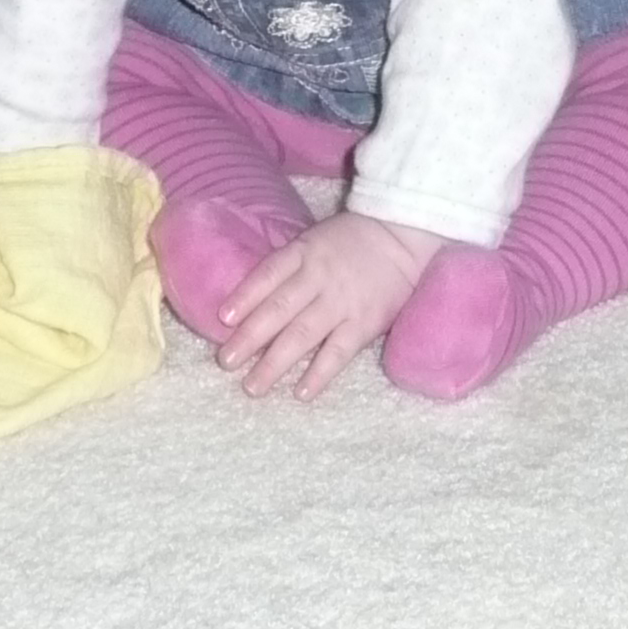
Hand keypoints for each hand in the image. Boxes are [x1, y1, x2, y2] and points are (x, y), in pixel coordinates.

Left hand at [214, 212, 446, 398]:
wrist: (404, 236)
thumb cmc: (352, 240)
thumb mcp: (316, 239)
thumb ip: (290, 265)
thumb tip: (252, 298)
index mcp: (304, 252)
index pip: (268, 275)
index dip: (245, 296)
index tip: (223, 319)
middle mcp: (319, 278)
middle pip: (278, 310)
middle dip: (249, 338)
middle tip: (225, 362)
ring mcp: (342, 302)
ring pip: (302, 335)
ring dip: (274, 363)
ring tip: (252, 386)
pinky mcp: (364, 323)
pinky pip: (338, 352)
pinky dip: (318, 373)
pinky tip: (300, 392)